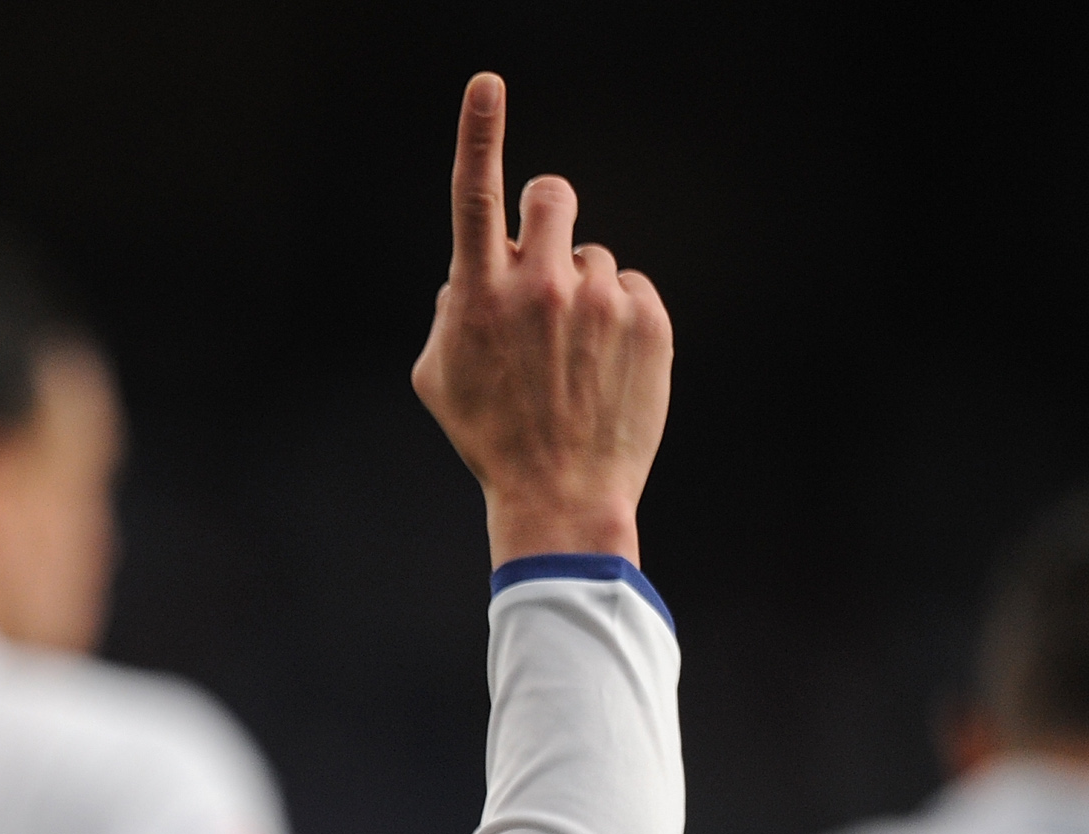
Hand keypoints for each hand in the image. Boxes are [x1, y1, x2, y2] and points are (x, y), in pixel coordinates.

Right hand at [411, 75, 671, 565]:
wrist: (561, 494)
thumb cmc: (490, 436)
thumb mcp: (439, 376)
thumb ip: (451, 307)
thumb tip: (476, 271)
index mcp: (481, 294)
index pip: (476, 194)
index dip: (479, 132)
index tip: (487, 84)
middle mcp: (542, 285)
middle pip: (552, 194)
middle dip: (547, 215)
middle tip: (546, 260)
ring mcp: (601, 300)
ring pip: (593, 255)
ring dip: (581, 290)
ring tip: (573, 357)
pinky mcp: (649, 320)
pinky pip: (631, 290)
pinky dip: (619, 321)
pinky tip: (604, 370)